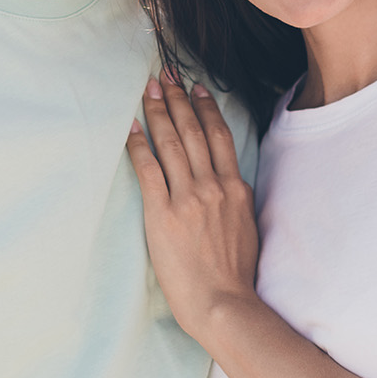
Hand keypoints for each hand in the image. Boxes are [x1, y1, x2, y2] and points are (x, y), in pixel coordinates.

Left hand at [125, 71, 260, 346]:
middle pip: (193, 130)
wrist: (224, 303)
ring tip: (149, 89)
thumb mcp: (246, 228)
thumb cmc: (234, 274)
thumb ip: (236, 200)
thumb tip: (229, 184)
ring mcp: (188, 197)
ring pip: (171, 142)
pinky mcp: (163, 213)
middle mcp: (213, 186)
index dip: (206, 108)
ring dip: (158, 112)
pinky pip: (147, 169)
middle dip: (178, 98)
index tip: (197, 88)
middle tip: (167, 73)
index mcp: (236, 188)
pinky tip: (129, 128)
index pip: (219, 136)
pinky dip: (138, 144)